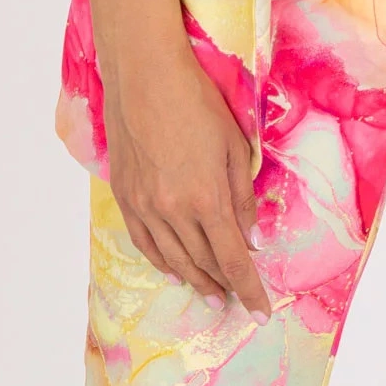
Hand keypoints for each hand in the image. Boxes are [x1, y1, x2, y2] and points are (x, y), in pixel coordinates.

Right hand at [103, 39, 271, 323]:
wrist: (145, 74)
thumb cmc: (197, 101)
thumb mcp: (234, 145)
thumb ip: (243, 196)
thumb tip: (253, 238)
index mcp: (206, 199)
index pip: (233, 260)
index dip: (249, 289)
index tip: (260, 311)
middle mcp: (173, 211)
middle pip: (203, 263)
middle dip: (224, 285)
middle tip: (236, 299)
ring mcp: (144, 206)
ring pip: (172, 259)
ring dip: (194, 279)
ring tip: (210, 293)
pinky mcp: (125, 195)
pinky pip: (144, 242)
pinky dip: (161, 261)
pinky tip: (173, 269)